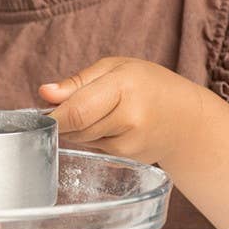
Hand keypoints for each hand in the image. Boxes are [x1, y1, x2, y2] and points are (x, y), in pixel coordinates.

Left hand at [38, 57, 204, 164]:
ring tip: (100, 109)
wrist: (187, 120)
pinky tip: (111, 125)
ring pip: (81, 139)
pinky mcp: (128, 159)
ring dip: (77, 127)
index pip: (76, 111)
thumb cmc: (149, 85)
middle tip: (70, 103)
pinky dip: (92, 137)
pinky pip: (94, 147)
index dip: (53, 116)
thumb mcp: (115, 68)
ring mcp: (130, 144)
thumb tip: (44, 93)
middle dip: (63, 118)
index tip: (40, 114)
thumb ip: (77, 82)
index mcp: (124, 88)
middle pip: (75, 128)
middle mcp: (129, 120)